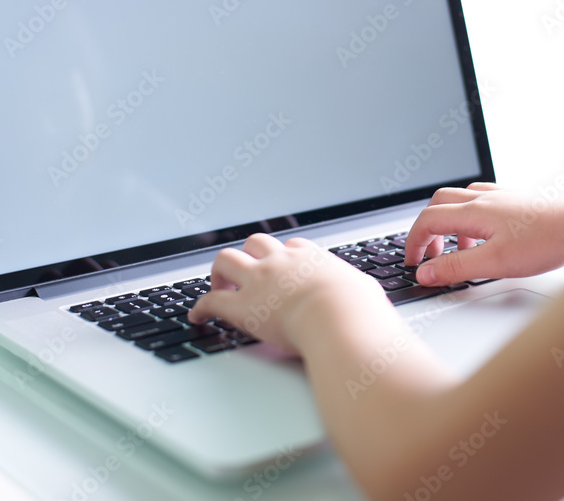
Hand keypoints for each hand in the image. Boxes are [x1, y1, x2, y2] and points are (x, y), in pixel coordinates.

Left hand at [188, 233, 391, 354]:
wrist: (340, 320)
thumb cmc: (358, 310)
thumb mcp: (365, 292)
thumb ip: (358, 292)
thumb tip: (365, 299)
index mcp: (312, 258)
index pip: (292, 247)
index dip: (284, 257)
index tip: (282, 267)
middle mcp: (282, 262)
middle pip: (255, 243)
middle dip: (248, 255)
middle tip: (245, 273)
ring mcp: (259, 281)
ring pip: (226, 260)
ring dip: (219, 273)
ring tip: (217, 287)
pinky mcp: (242, 306)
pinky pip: (211, 301)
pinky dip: (200, 308)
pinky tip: (197, 317)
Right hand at [405, 183, 563, 285]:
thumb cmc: (548, 240)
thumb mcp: (495, 263)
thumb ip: (457, 267)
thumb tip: (426, 272)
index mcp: (474, 211)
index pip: (427, 220)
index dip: (413, 243)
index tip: (413, 262)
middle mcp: (485, 197)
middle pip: (438, 204)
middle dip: (426, 229)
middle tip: (430, 255)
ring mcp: (502, 196)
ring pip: (460, 200)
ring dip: (449, 224)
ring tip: (459, 251)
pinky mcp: (518, 200)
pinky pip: (483, 201)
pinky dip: (472, 218)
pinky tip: (486, 235)